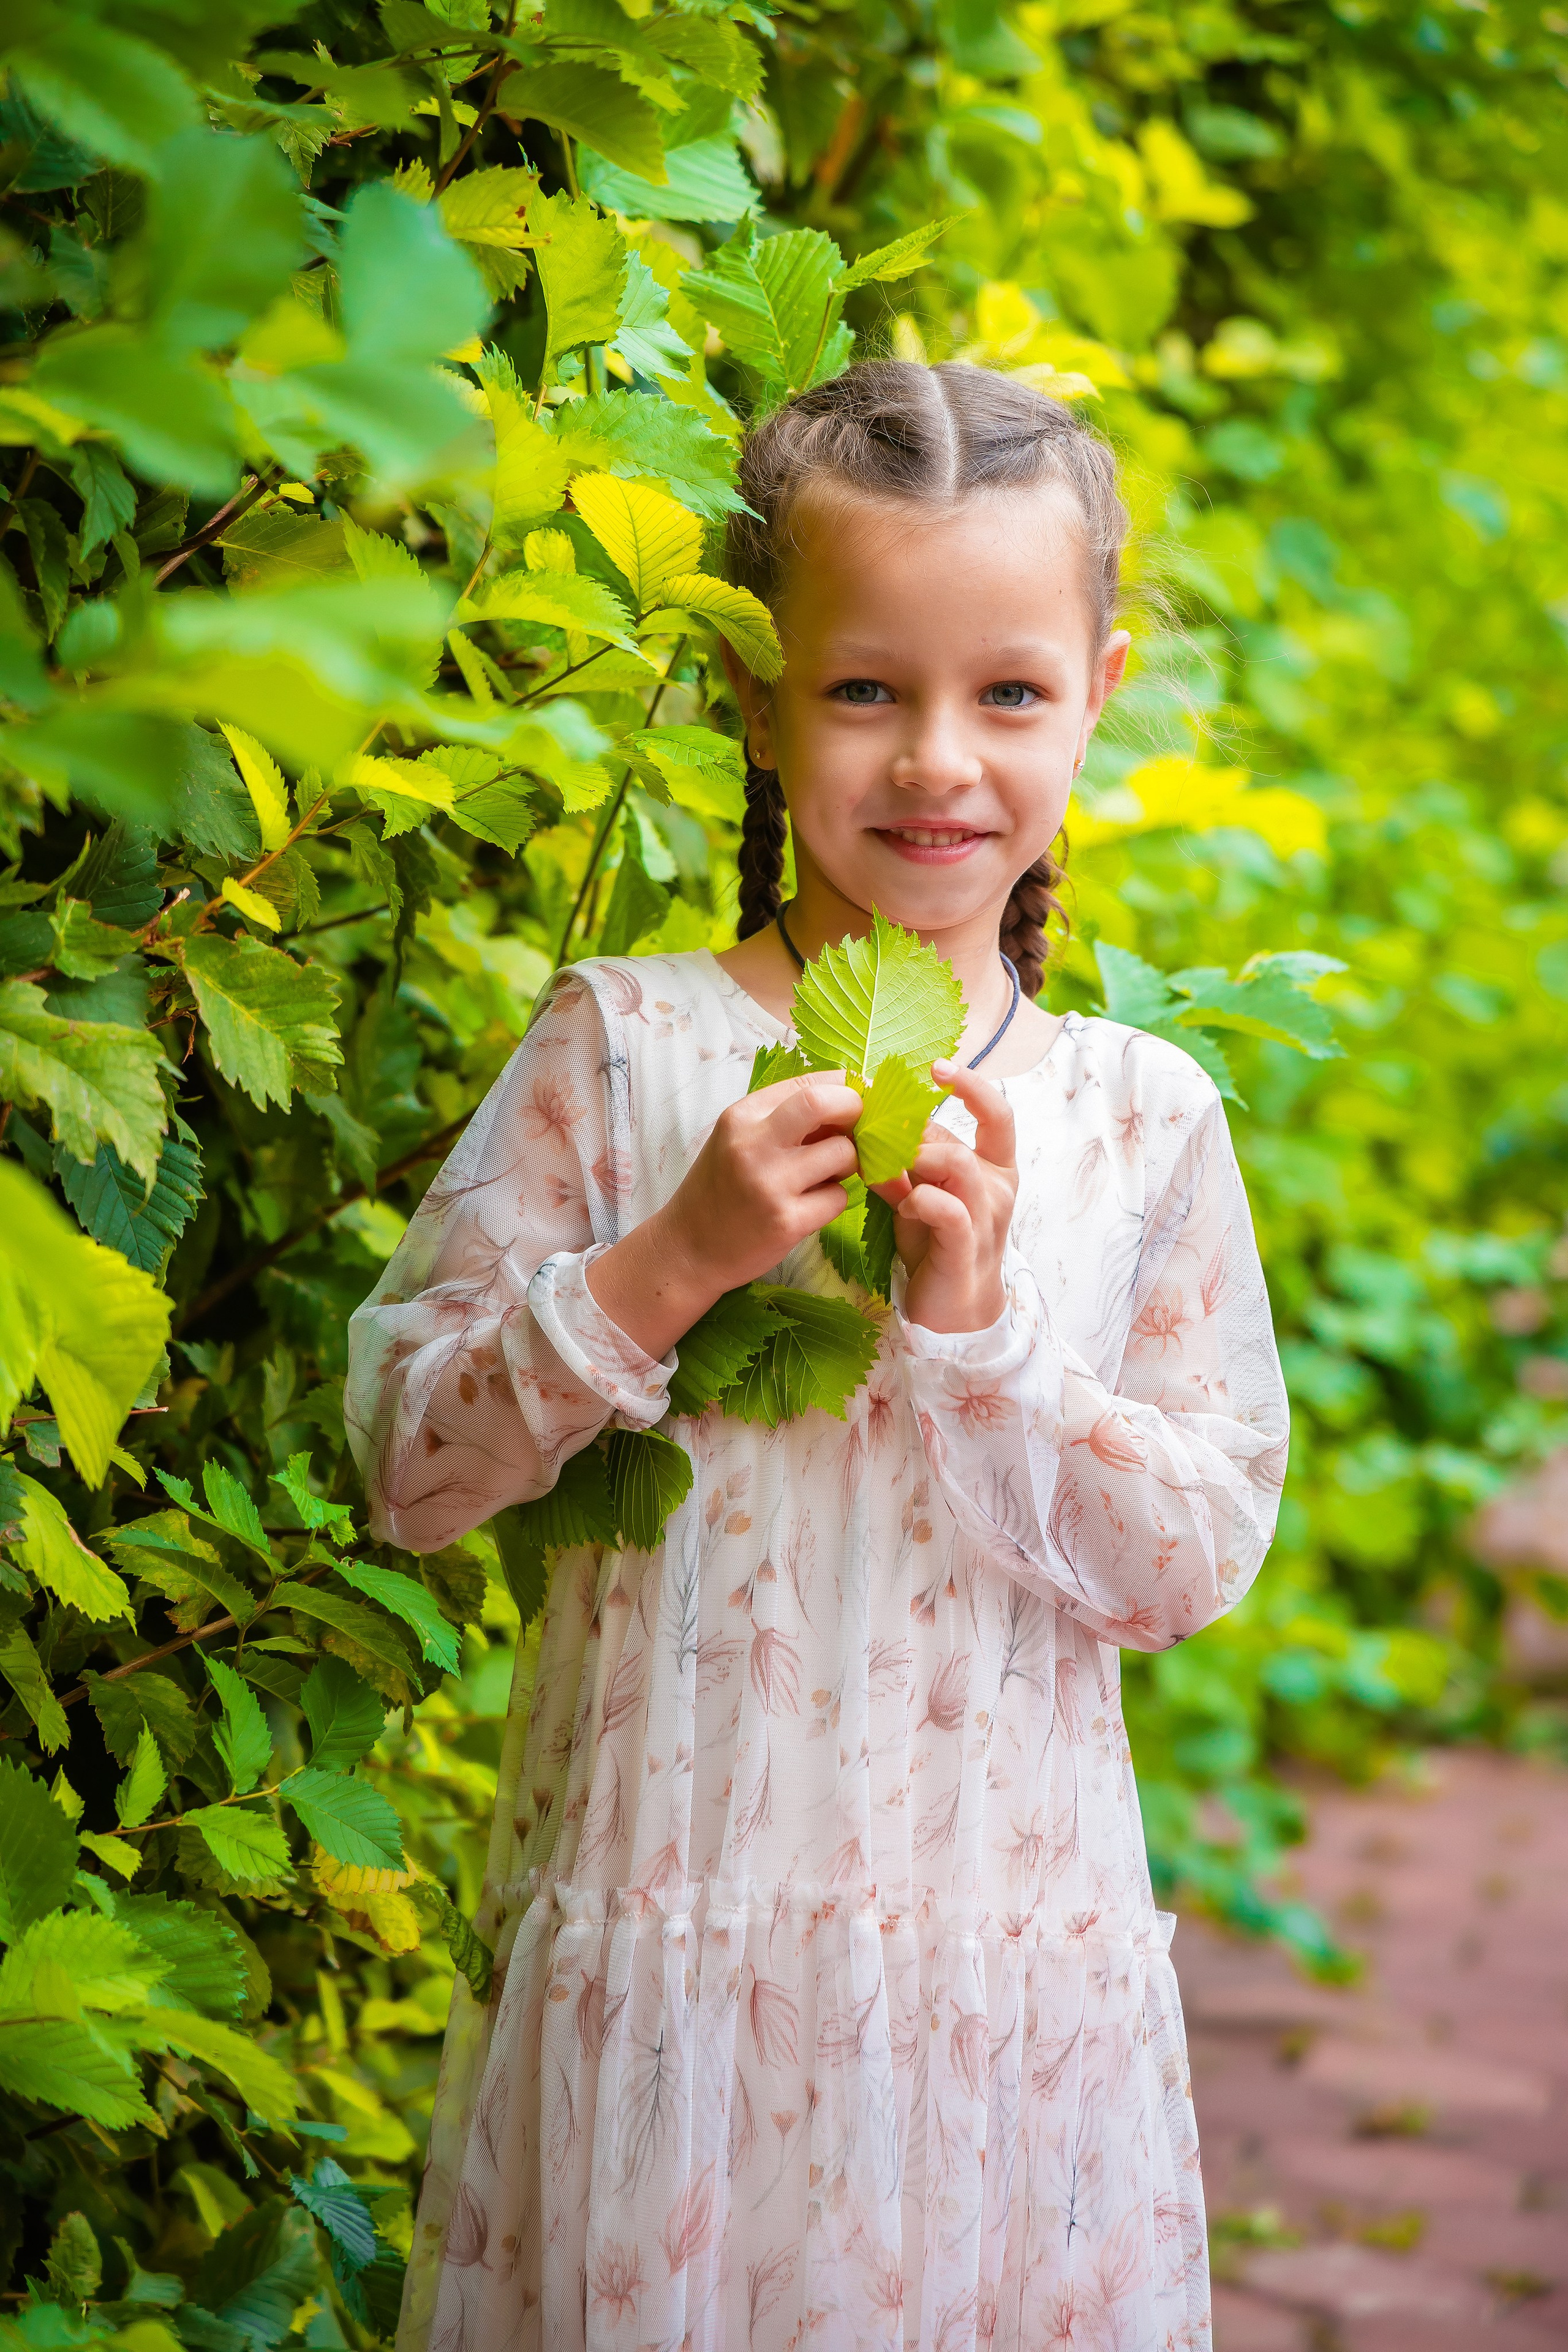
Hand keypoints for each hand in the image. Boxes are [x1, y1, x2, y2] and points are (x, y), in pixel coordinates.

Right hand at [586, 1072, 861, 1359]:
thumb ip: (782, 1119)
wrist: (686, 1249)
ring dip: (847, 1164)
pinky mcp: (787, 1222)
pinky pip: (838, 1198)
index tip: (854, 1101)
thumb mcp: (737, 1141)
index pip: (806, 1082)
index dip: (842, 1088)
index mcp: (741, 1116)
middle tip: (857, 1129)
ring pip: (843, 1153)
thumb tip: (845, 1103)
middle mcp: (753, 1144)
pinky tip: (809, 1207)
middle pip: (824, 1103)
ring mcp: (770, 1184)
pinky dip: (833, 1200)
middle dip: (854, 1110)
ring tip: (825, 1176)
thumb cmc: (718, 1191)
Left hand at [873, 1061, 1016, 1333]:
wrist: (953, 1307)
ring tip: (889, 1176)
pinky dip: (921, 1200)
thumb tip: (872, 1125)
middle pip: (955, 1141)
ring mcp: (986, 1217)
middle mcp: (997, 1188)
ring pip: (957, 1165)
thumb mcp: (921, 1192)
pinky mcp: (966, 1246)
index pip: (998, 1114)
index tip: (938, 1067)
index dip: (973, 1085)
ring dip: (916, 1163)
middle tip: (871, 1144)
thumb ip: (907, 1161)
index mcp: (994, 1167)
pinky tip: (905, 1206)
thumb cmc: (937, 1243)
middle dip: (909, 1140)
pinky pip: (948, 1209)